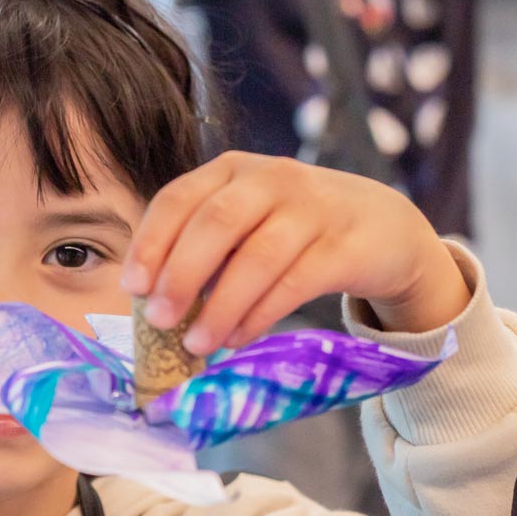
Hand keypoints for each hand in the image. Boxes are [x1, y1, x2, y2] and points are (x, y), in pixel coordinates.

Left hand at [122, 152, 471, 354]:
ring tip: (197, 344)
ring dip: (220, 306)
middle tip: (160, 321)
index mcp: (231, 170)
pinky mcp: (345, 244)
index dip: (151, 243)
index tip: (133, 288)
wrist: (383, 228)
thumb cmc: (294, 231)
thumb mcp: (245, 225)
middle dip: (181, 276)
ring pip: (256, 257)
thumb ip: (204, 253)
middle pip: (215, 223)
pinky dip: (260, 315)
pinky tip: (238, 338)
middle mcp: (270, 178)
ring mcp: (312, 208)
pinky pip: (295, 282)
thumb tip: (153, 307)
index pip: (178, 197)